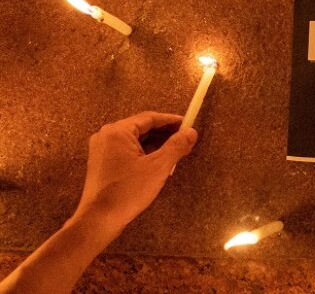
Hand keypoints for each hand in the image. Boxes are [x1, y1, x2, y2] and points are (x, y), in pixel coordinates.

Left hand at [73, 112, 196, 235]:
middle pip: (141, 128)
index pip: (149, 118)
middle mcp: (106, 136)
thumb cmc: (128, 191)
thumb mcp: (158, 167)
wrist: (99, 220)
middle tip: (185, 140)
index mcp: (118, 131)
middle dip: (164, 134)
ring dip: (155, 145)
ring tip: (175, 152)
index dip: (171, 121)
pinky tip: (158, 163)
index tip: (188, 124)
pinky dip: (143, 153)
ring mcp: (101, 150)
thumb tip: (191, 132)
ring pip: (135, 140)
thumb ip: (176, 146)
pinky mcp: (101, 163)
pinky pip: (127, 151)